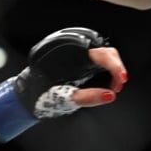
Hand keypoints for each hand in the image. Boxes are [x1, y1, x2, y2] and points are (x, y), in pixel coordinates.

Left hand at [0, 27, 126, 141]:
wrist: (29, 94)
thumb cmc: (43, 96)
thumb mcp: (66, 100)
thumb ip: (89, 97)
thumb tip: (109, 95)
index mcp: (72, 55)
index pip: (102, 55)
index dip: (115, 66)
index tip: (121, 79)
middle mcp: (74, 50)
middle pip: (106, 52)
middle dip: (116, 68)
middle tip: (117, 85)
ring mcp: (77, 52)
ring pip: (103, 53)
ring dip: (112, 67)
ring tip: (112, 85)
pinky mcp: (78, 56)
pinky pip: (97, 57)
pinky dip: (105, 67)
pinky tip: (105, 79)